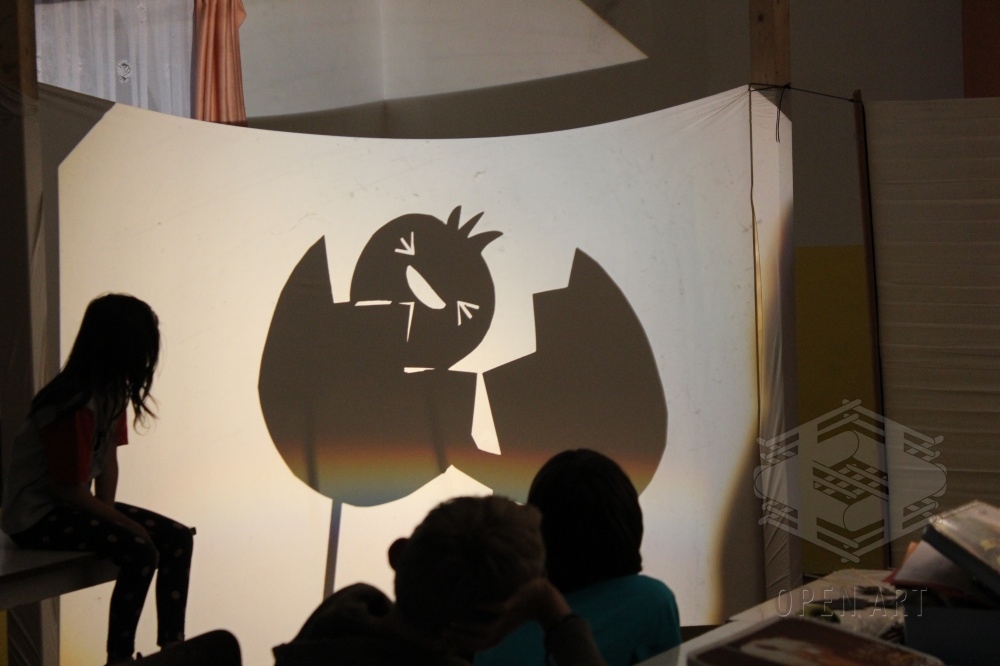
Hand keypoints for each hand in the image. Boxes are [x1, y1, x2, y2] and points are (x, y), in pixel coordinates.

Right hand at [443, 578, 571, 651]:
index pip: (476, 645)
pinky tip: (474, 604)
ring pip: (485, 630)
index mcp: (498, 634)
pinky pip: (498, 609)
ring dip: (469, 627)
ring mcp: (506, 618)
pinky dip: (485, 608)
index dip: (459, 643)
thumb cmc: (519, 606)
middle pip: (478, 642)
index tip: (443, 636)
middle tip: (443, 631)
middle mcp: (501, 629)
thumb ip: (487, 618)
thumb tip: (467, 612)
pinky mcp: (512, 605)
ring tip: (454, 621)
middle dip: (459, 638)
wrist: (542, 599)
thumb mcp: (502, 616)